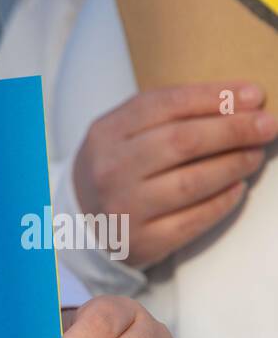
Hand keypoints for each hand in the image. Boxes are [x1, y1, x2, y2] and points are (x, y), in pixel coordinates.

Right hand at [72, 81, 275, 269]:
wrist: (80, 222)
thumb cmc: (116, 169)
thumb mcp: (125, 132)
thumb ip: (171, 113)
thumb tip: (242, 101)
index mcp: (106, 134)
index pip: (167, 105)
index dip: (216, 98)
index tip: (255, 96)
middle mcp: (111, 170)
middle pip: (183, 142)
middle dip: (234, 130)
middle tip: (267, 126)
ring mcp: (124, 208)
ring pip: (192, 182)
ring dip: (234, 165)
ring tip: (253, 156)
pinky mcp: (141, 241)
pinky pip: (194, 220)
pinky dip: (222, 202)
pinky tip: (236, 189)